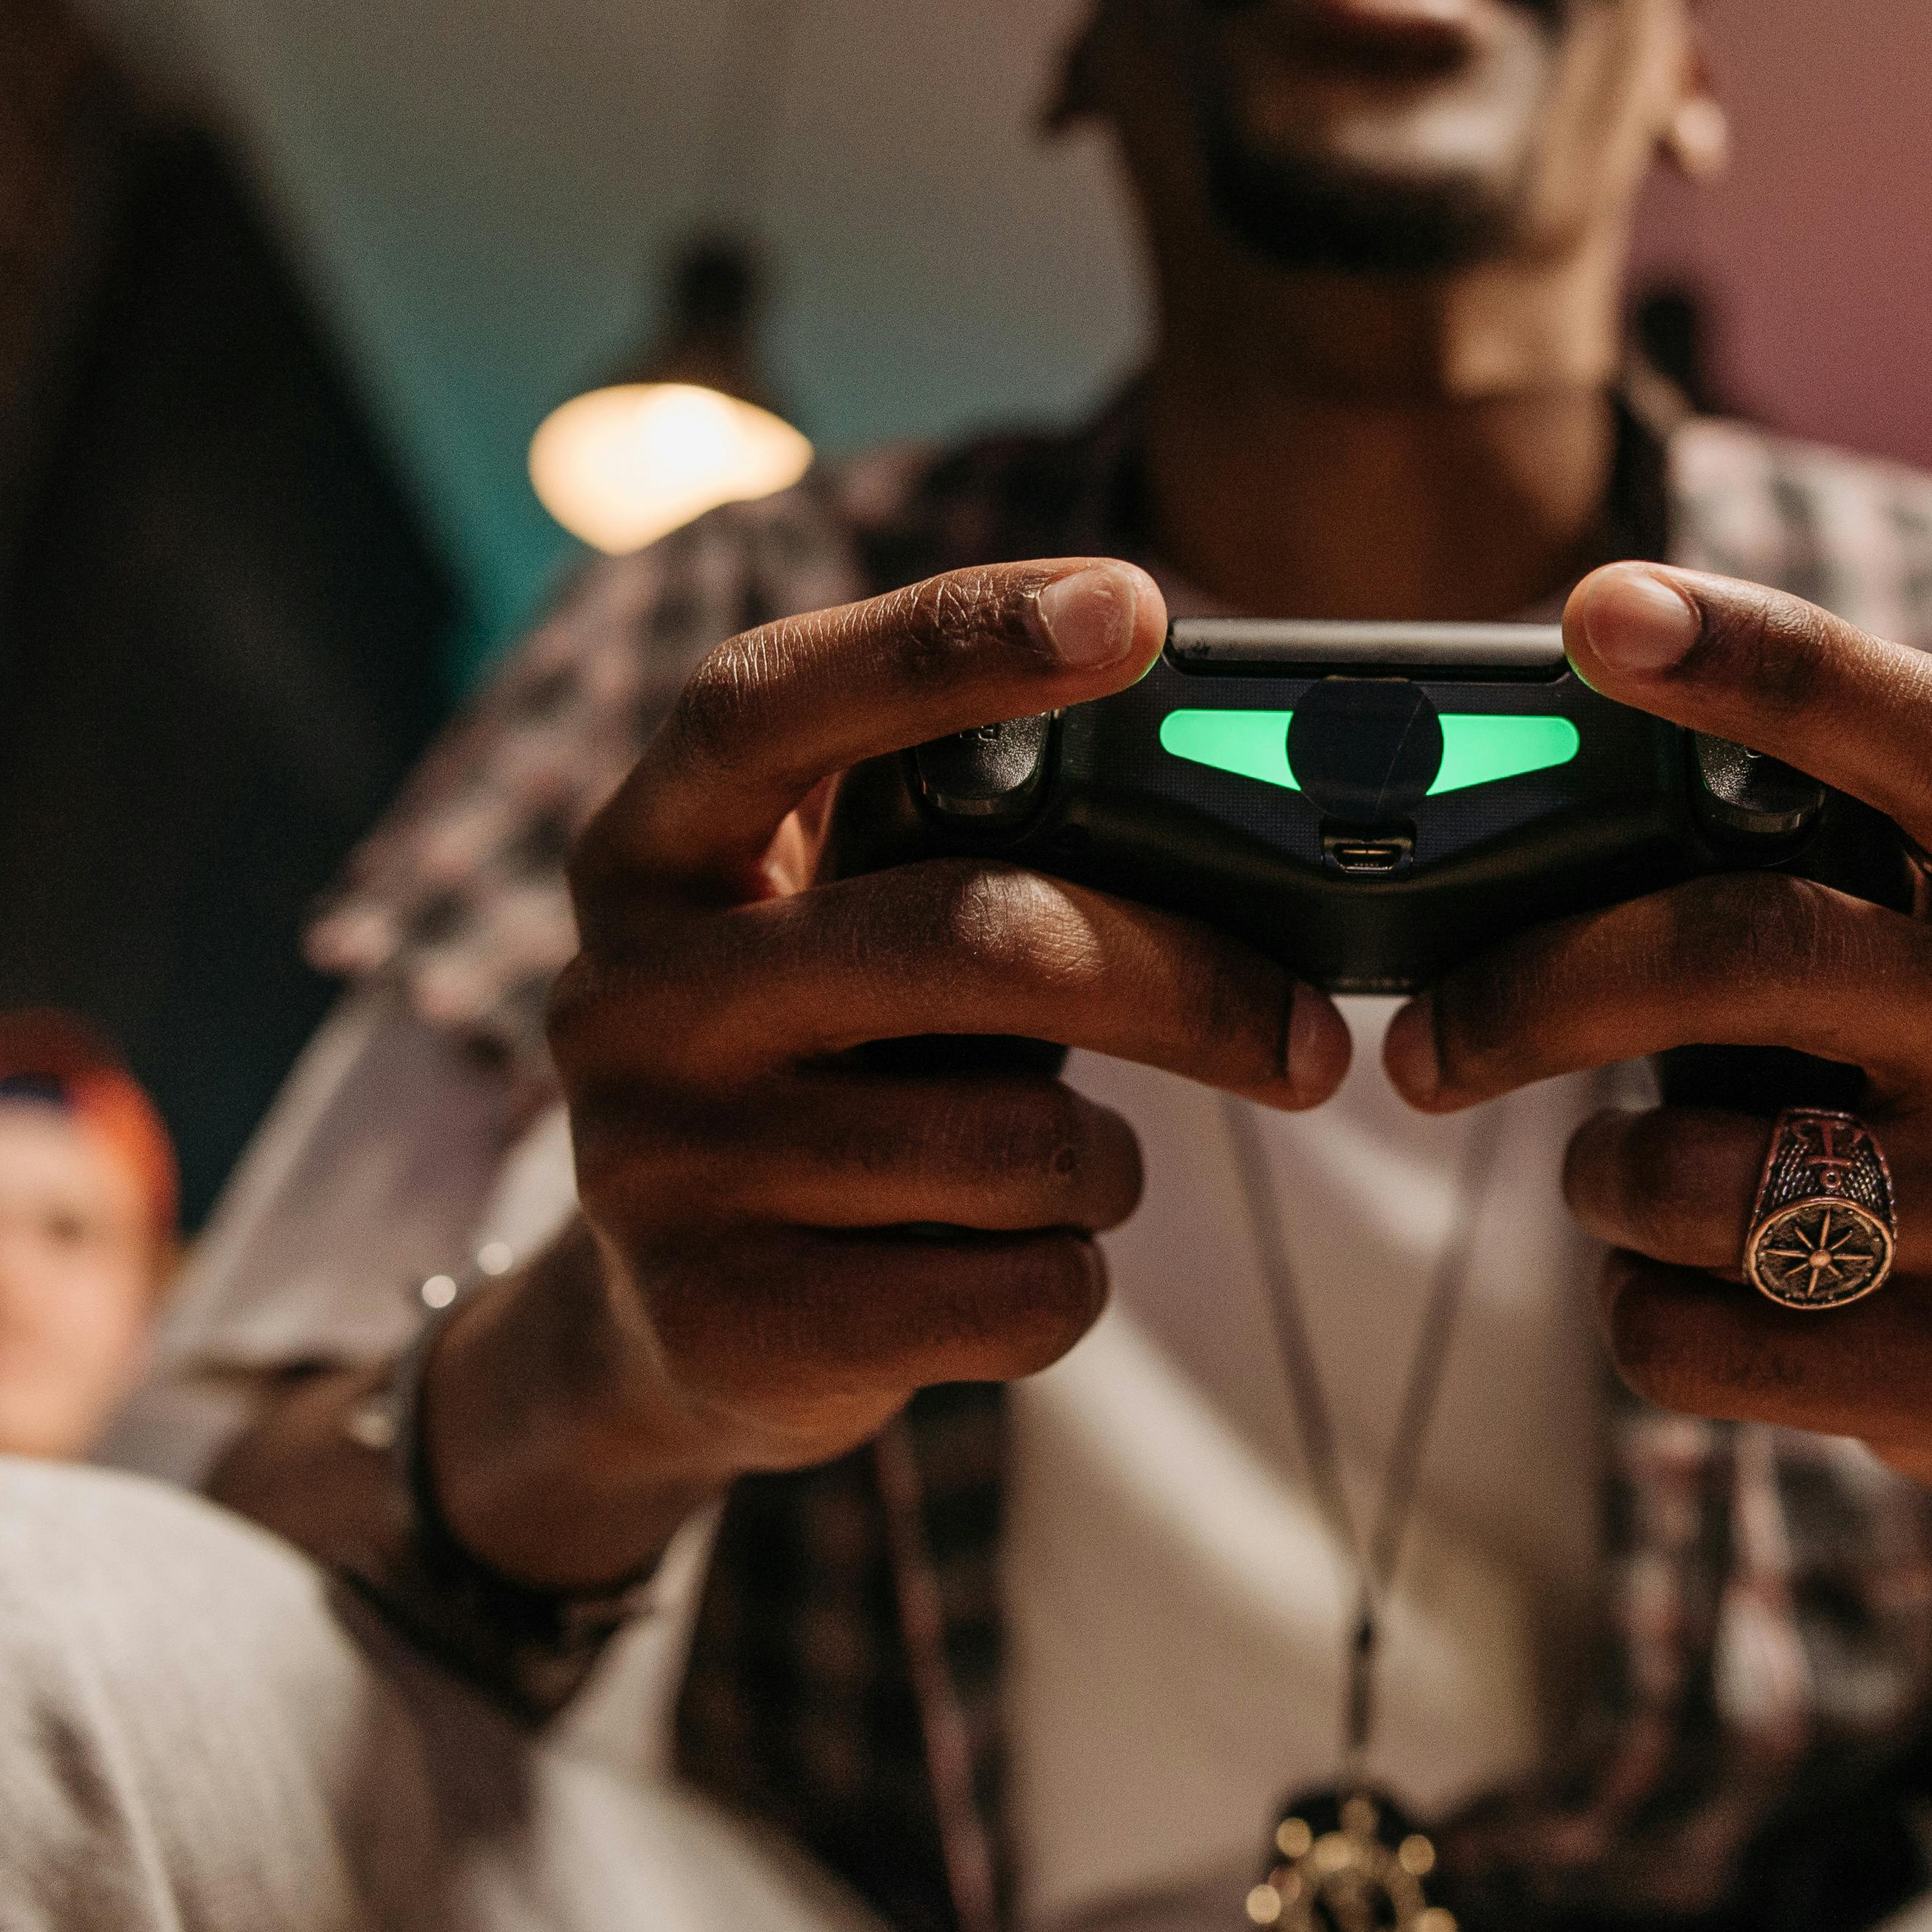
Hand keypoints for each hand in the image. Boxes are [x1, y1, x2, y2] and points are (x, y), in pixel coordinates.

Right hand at [452, 559, 1349, 1583]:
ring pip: (1019, 1143)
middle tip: (1303, 1035)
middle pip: (972, 937)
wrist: (669, 1324)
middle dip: (1178, 981)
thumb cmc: (834, 1064)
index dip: (954, 639)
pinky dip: (1065, 1278)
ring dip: (1103, 1161)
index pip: (780, 697)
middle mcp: (628, 993)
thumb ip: (968, 851)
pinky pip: (1014, 1294)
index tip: (1137, 605)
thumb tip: (1242, 813)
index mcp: (657, 843)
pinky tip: (1000, 1263)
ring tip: (1058, 1163)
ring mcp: (656, 1166)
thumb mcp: (852, 928)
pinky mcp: (725, 1325)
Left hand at [1390, 561, 1931, 1564]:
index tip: (1601, 608)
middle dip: (1547, 990)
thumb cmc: (1924, 1096)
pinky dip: (1636, 1308)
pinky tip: (1687, 1288)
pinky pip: (1697, 1332)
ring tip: (1629, 1179)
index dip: (1767, 661)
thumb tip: (1503, 804)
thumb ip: (1772, 877)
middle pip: (1752, 952)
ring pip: (1698, 1173)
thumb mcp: (1906, 961)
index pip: (1928, 735)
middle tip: (1427, 1042)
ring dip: (1601, 1178)